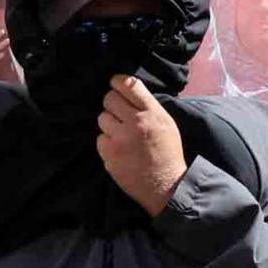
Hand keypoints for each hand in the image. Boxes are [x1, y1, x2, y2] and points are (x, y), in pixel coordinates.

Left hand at [97, 76, 185, 215]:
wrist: (165, 186)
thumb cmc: (168, 153)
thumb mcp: (166, 123)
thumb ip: (148, 107)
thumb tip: (128, 92)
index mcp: (152, 113)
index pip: (128, 84)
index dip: (117, 81)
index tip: (115, 84)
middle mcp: (135, 122)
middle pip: (109, 98)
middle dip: (112, 105)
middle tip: (119, 115)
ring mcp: (120, 138)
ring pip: (102, 118)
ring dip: (109, 125)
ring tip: (121, 136)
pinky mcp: (109, 154)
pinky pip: (100, 139)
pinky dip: (107, 143)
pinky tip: (119, 150)